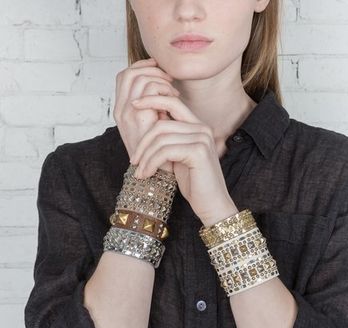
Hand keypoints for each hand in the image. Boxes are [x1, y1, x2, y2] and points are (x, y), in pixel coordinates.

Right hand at [113, 57, 179, 173]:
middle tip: (168, 78)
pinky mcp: (137, 116)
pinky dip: (164, 89)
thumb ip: (153, 109)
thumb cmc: (159, 152)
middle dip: (151, 69)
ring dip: (160, 79)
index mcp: (121, 111)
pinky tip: (174, 100)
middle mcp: (120, 110)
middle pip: (129, 72)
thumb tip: (165, 90)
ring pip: (140, 77)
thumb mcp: (153, 127)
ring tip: (173, 92)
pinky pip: (150, 88)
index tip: (158, 70)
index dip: (141, 68)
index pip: (124, 76)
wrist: (157, 173)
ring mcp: (126, 113)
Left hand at [130, 95, 237, 225]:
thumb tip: (148, 120)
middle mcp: (202, 128)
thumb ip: (167, 138)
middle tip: (133, 160)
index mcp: (198, 126)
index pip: (172, 102)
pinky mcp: (198, 152)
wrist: (211, 204)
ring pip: (161, 138)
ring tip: (140, 172)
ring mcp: (202, 139)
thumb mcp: (177, 156)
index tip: (134, 104)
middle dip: (142, 142)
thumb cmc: (194, 183)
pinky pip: (165, 151)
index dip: (152, 99)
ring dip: (145, 157)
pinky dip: (151, 163)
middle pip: (161, 124)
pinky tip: (147, 174)